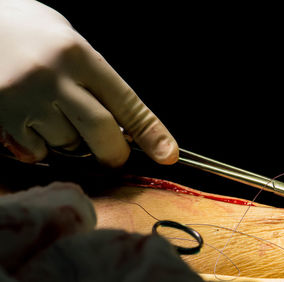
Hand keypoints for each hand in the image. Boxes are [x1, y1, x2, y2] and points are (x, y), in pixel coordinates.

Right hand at [0, 0, 177, 165]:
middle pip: (101, 132)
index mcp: (78, 55)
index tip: (168, 155)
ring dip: (72, 142)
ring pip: (68, 144)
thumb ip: (96, 78)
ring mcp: (24, 98)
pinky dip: (42, 147)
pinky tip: (32, 123)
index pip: (126, 102)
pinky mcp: (1, 116)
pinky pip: (35, 151)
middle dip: (114, 152)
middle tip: (115, 154)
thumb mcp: (69, 41)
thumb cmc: (28, 31)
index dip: (151, 133)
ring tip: (57, 117)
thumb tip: (123, 120)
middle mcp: (53, 77)